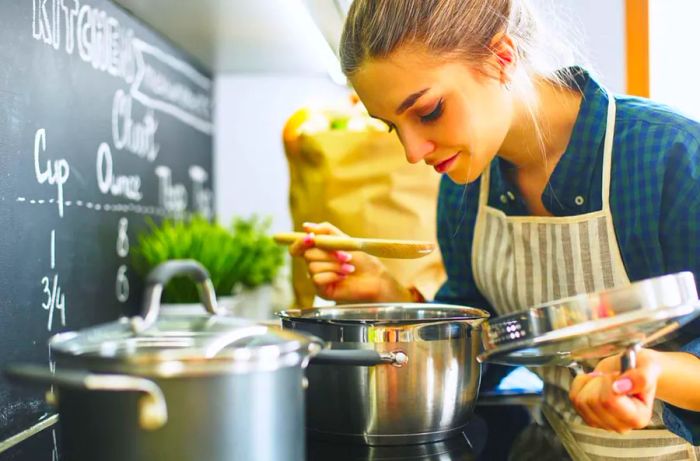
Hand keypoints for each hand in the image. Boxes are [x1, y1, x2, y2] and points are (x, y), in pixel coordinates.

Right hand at [288, 222, 411, 302]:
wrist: (374, 277)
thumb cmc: (361, 259)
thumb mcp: (344, 240)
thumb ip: (326, 231)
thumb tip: (306, 226)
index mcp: (317, 252)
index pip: (297, 247)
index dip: (300, 242)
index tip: (311, 238)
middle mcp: (314, 265)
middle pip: (307, 255)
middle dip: (328, 254)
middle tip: (346, 256)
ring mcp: (317, 278)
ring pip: (313, 267)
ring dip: (334, 265)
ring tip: (349, 268)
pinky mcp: (321, 291)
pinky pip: (317, 279)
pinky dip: (332, 275)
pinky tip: (344, 277)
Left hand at [569, 349, 661, 432]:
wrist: (632, 369)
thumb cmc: (642, 369)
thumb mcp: (648, 366)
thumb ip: (640, 378)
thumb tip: (621, 386)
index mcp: (639, 417)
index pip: (610, 401)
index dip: (608, 382)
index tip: (617, 375)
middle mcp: (621, 425)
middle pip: (593, 401)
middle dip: (599, 381)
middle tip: (612, 376)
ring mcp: (603, 422)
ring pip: (580, 401)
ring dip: (589, 383)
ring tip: (604, 379)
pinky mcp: (589, 416)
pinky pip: (574, 398)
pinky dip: (580, 385)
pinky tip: (594, 382)